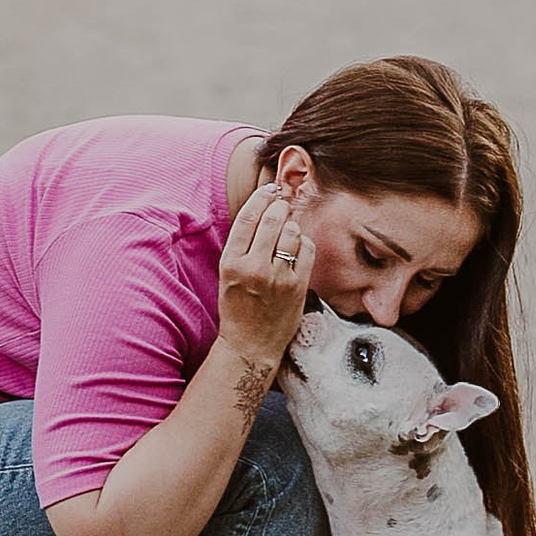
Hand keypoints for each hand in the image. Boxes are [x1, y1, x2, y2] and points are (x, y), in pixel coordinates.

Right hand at [217, 182, 312, 367]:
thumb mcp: (228, 273)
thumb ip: (243, 243)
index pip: (248, 216)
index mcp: (231, 262)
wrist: (250, 346)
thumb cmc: (237, 307)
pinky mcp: (297, 288)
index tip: (270, 189)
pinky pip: (307, 250)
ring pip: (292, 232)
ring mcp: (277, 278)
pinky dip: (304, 243)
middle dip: (280, 207)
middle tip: (282, 206)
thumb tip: (266, 207)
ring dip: (292, 226)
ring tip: (287, 233)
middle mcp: (253, 268)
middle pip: (273, 219)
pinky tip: (297, 248)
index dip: (262, 196)